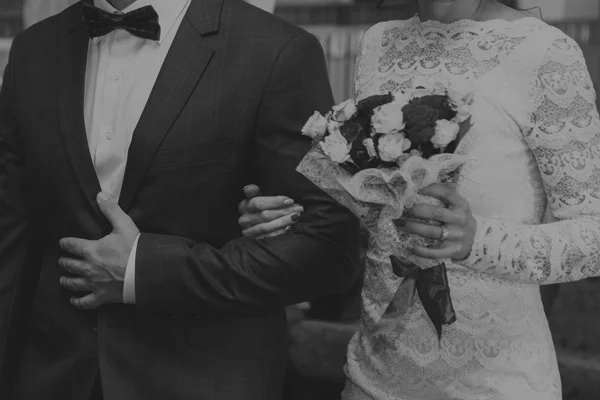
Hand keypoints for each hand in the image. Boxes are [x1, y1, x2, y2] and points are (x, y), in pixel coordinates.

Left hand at [58, 192, 138, 309]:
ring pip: (73, 283)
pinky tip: (74, 300)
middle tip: (63, 260)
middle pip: (69, 265)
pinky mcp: (102, 297)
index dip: (65, 243)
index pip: (71, 245)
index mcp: (91, 250)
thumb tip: (100, 195)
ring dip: (66, 280)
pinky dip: (77, 302)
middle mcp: (88, 268)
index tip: (62, 243)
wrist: (146, 273)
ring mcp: (93, 284)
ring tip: (63, 279)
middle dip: (64, 261)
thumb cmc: (135, 249)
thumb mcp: (124, 225)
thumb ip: (111, 210)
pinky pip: (85, 302)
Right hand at [238, 184, 303, 238]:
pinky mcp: (255, 241)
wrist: (256, 223)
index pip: (258, 203)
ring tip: (297, 217)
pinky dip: (280, 232)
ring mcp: (248, 232)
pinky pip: (269, 237)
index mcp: (243, 206)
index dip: (275, 202)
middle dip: (283, 211)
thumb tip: (249, 188)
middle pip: (264, 215)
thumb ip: (254, 191)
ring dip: (284, 221)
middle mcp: (244, 220)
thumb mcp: (257, 196)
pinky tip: (290, 227)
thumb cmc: (260, 206)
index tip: (290, 200)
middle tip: (299, 208)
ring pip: (267, 227)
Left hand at [395, 183, 475, 261]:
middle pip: (436, 213)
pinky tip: (411, 246)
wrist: (476, 241)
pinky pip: (435, 252)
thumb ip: (443, 198)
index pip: (445, 193)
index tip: (413, 189)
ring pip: (433, 232)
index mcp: (461, 205)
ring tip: (401, 225)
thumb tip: (418, 187)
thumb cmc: (459, 220)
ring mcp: (457, 236)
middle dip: (416, 211)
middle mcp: (460, 219)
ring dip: (414, 228)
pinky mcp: (453, 250)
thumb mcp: (457, 206)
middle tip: (403, 210)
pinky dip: (422, 250)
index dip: (428, 189)